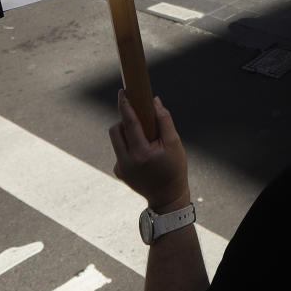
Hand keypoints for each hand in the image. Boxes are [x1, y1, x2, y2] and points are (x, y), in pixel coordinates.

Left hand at [108, 91, 189, 211]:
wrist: (167, 198)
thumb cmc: (174, 169)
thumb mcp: (174, 143)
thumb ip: (164, 120)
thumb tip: (155, 101)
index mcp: (140, 153)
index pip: (129, 123)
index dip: (125, 105)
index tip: (122, 92)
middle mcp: (126, 161)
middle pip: (116, 130)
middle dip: (125, 119)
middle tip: (139, 117)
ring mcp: (120, 168)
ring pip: (116, 140)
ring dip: (127, 132)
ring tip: (145, 138)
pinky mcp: (119, 172)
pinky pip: (120, 151)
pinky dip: (129, 146)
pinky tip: (144, 155)